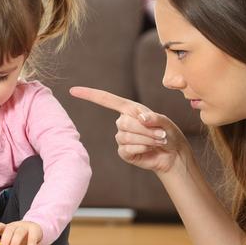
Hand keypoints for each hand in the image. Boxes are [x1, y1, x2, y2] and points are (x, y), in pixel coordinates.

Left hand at [0, 221, 42, 244]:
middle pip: (9, 230)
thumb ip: (2, 244)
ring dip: (14, 244)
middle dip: (5, 241)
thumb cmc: (19, 238)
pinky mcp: (35, 231)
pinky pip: (32, 239)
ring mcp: (25, 227)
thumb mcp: (10, 240)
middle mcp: (15, 225)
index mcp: (7, 227)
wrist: (36, 230)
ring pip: (19, 233)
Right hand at [70, 86, 193, 175]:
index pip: (106, 100)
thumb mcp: (164, 121)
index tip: (73, 90)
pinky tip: (149, 149)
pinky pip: (126, 148)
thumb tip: (140, 118)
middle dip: (145, 129)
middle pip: (123, 122)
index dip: (90, 95)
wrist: (172, 153)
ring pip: (126, 136)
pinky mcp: (124, 152)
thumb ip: (153, 118)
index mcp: (129, 109)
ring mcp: (121, 138)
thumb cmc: (168, 133)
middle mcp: (122, 122)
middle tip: (161, 134)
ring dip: (146, 139)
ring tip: (159, 140)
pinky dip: (142, 147)